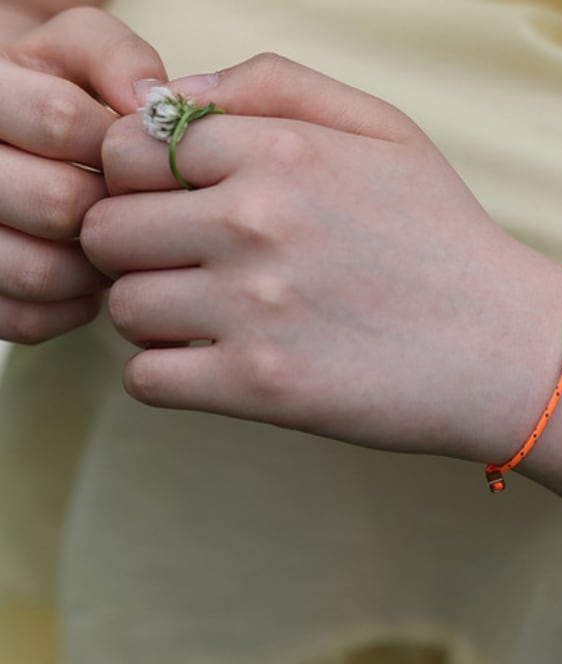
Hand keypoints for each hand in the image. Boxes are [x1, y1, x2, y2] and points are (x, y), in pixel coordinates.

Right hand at [0, 7, 165, 343]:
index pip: (59, 120)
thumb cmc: (52, 86)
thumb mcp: (74, 48)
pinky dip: (74, 307)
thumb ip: (113, 57)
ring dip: (99, 267)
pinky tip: (88, 281)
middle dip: (114, 209)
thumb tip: (150, 103)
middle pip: (57, 204)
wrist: (8, 127)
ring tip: (115, 246)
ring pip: (39, 271)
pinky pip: (27, 320)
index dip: (118, 144)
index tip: (132, 154)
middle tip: (132, 209)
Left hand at [83, 55, 561, 462]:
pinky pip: (147, 380)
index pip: (126, 151)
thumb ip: (276, 86)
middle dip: (137, 249)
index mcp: (278, 151)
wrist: (505, 347)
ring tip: (209, 321)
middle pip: (108, 229)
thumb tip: (175, 97)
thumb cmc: (443, 241)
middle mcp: (255, 222)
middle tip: (187, 269)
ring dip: (153, 317)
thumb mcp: (384, 130)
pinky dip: (168, 376)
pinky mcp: (260, 388)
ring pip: (123, 307)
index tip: (173, 211)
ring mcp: (253, 309)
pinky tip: (213, 367)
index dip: (138, 183)